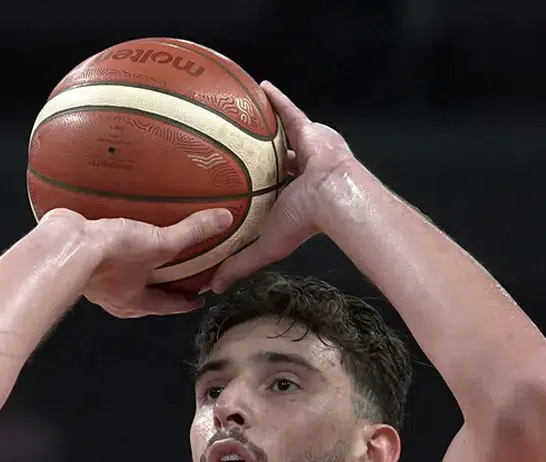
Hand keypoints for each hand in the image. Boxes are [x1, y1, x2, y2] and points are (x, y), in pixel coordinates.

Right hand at [40, 207, 233, 318]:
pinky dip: (116, 249)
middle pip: (144, 295)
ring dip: (136, 267)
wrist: (66, 245)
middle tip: (179, 273)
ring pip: (123, 277)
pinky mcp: (80, 258)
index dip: (186, 301)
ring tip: (148, 250)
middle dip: (161, 286)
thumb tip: (225, 219)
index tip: (199, 298)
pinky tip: (118, 234)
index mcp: (134, 303)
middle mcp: (113, 297)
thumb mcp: (161, 244)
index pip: (168, 305)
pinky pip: (105, 257)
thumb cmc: (114, 256)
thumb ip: (192, 232)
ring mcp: (94, 280)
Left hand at [209, 82, 358, 293]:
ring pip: (281, 135)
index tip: (237, 183)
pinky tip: (260, 87)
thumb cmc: (303, 222)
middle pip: (275, 160)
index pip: (268, 191)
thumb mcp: (263, 246)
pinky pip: (289, 111)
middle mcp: (297, 173)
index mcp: (288, 198)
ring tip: (244, 113)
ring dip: (265, 125)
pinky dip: (277, 99)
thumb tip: (211, 288)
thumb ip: (238, 264)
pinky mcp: (311, 131)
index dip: (255, 187)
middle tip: (237, 146)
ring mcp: (305, 150)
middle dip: (260, 154)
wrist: (334, 197)